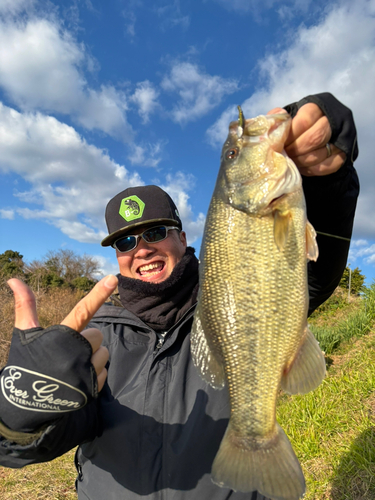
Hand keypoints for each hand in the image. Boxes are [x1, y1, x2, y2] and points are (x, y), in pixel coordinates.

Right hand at [7, 275, 117, 390]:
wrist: (25, 403)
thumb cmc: (26, 362)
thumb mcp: (25, 333)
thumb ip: (25, 305)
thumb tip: (14, 279)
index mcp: (61, 337)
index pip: (82, 310)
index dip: (98, 294)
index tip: (112, 278)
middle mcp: (74, 353)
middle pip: (96, 335)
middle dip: (86, 341)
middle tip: (67, 351)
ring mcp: (84, 372)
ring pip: (103, 354)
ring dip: (92, 357)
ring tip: (71, 366)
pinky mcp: (91, 388)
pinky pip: (104, 373)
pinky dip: (94, 375)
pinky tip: (76, 379)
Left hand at [268, 103, 345, 175]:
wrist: (316, 135)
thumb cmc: (297, 126)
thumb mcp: (287, 118)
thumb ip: (277, 119)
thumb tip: (276, 120)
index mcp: (318, 108)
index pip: (305, 120)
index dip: (290, 135)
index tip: (280, 144)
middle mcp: (334, 121)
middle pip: (314, 138)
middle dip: (295, 150)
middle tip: (284, 155)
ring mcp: (341, 139)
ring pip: (320, 154)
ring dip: (300, 161)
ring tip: (290, 162)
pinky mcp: (343, 156)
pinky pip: (325, 167)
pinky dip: (310, 170)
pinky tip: (301, 168)